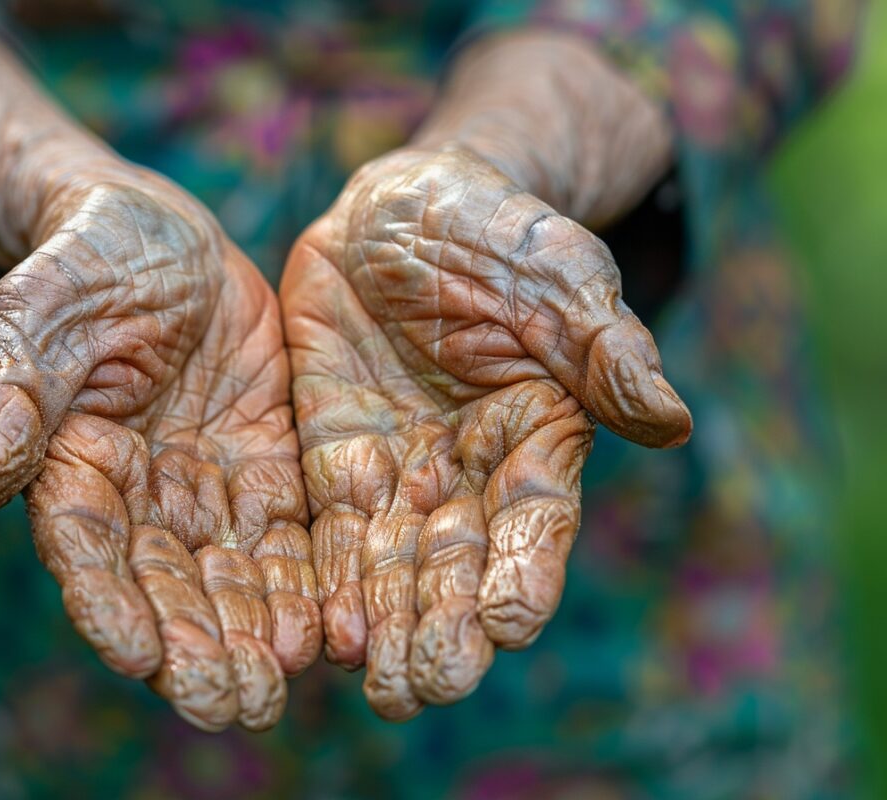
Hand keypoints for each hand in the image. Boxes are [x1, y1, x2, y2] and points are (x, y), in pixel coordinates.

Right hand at [0, 166, 320, 731]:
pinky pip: (289, 533)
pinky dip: (306, 581)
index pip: (87, 552)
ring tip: (281, 685)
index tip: (139, 657)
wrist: (160, 234)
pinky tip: (328, 627)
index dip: (109, 606)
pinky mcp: (268, 465)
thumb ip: (13, 390)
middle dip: (196, 649)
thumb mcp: (40, 308)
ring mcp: (207, 486)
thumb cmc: (83, 261)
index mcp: (72, 466)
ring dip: (253, 634)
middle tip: (233, 707)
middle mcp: (141, 496)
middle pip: (166, 586)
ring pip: (231, 575)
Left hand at [281, 146, 690, 719]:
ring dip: (383, 623)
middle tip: (426, 686)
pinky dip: (326, 576)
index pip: (535, 522)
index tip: (505, 625)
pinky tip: (318, 626)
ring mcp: (399, 468)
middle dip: (444, 626)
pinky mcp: (333, 453)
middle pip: (459, 564)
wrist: (405, 204)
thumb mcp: (558, 273)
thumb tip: (669, 421)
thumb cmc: (500, 233)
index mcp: (538, 437)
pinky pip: (328, 525)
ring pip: (392, 562)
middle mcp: (469, 472)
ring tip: (375, 683)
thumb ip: (604, 349)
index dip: (523, 574)